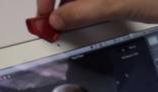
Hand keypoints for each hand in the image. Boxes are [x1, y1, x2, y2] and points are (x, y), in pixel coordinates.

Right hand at [37, 0, 157, 30]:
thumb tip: (56, 20)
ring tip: (66, 22)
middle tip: (52, 24)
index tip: (43, 17)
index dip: (44, 0)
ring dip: (67, 5)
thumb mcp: (114, 5)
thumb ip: (82, 11)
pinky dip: (80, 4)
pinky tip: (81, 16)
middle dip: (55, 4)